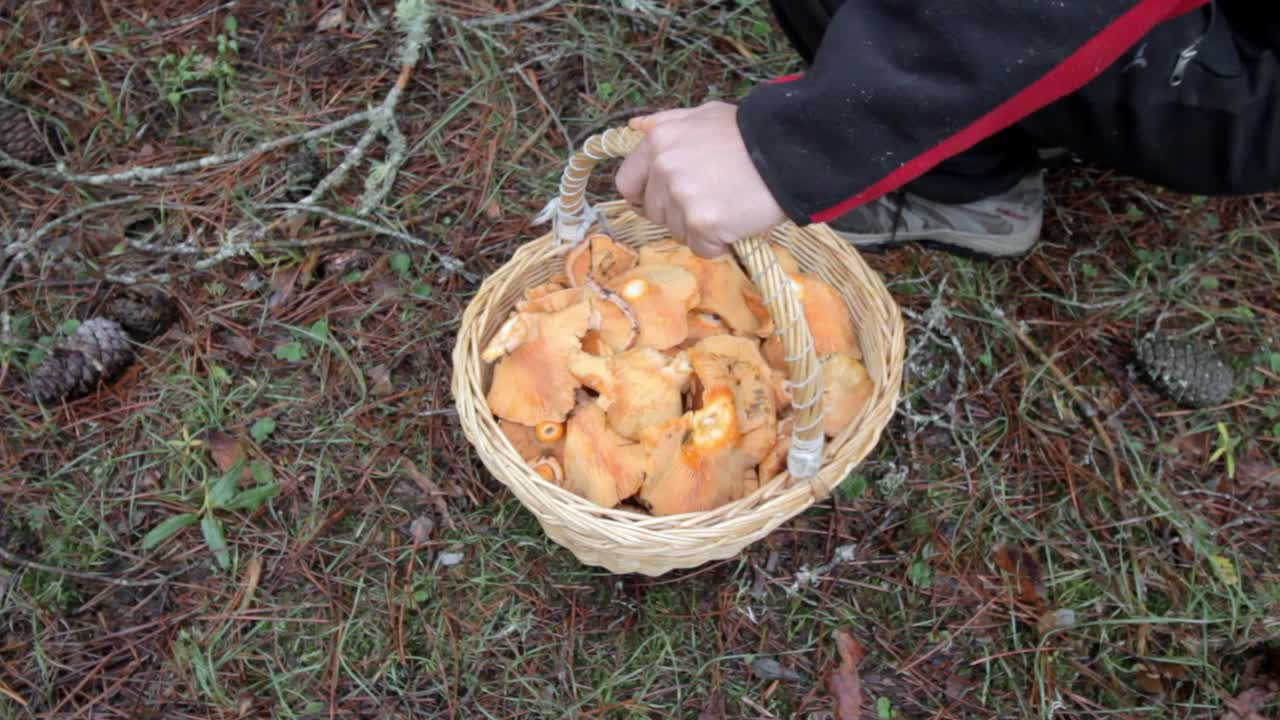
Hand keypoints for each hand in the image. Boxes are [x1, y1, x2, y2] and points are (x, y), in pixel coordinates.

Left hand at [615, 101, 784, 258]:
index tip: (666, 200)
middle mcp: (663, 168)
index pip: (627, 184)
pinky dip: (719, 244)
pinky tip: (737, 222)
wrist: (789, 150)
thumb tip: (635, 126)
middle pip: (655, 213)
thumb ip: (667, 123)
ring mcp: (682, 197)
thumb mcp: (704, 115)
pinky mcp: (703, 223)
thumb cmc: (748, 133)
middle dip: (678, 213)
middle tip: (712, 199)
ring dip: (700, 228)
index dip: (646, 196)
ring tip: (729, 206)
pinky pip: (702, 248)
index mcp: (658, 142)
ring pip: (677, 233)